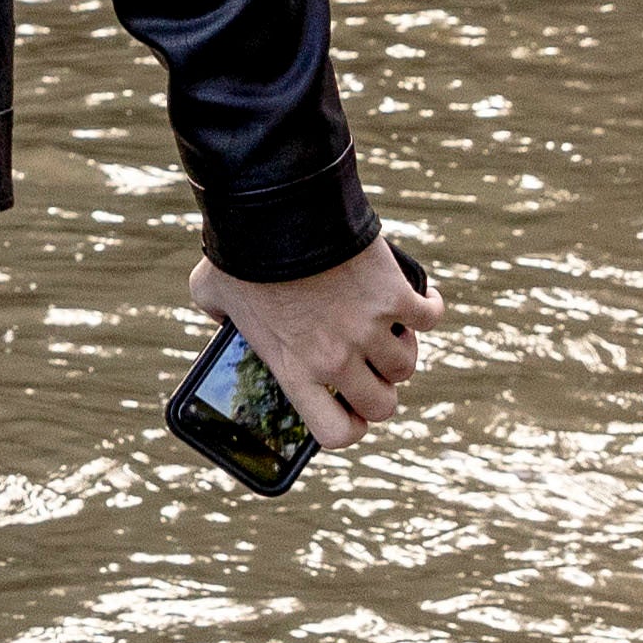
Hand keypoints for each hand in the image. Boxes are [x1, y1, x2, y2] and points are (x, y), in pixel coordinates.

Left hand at [197, 235, 442, 449]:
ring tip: (391, 329)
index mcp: (294, 369)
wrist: (278, 210)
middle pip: (382, 405)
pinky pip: (429, 316)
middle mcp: (335, 360)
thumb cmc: (241, 251)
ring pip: (406, 364)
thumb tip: (217, 316)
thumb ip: (216, 314)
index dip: (350, 426)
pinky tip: (422, 298)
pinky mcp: (393, 295)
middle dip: (381, 390)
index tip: (351, 409)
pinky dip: (429, 308)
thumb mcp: (212, 293)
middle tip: (372, 367)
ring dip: (402, 348)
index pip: (334, 433)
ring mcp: (369, 330)